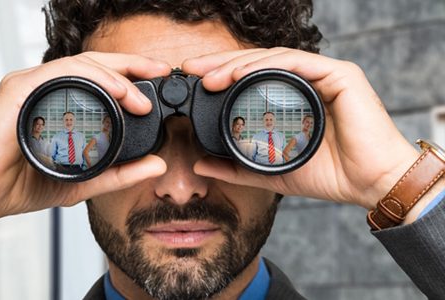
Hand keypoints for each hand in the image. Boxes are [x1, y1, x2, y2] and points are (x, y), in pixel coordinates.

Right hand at [0, 52, 169, 256]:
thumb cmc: (25, 183)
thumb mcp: (87, 179)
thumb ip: (122, 173)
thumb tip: (158, 165)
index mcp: (61, 102)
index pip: (101, 78)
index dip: (132, 74)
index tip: (159, 80)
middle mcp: (48, 88)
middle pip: (96, 63)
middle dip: (132, 64)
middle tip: (160, 71)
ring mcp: (32, 86)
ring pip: (81, 64)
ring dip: (116, 75)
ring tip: (140, 96)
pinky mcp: (19, 90)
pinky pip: (59, 74)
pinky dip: (91, 78)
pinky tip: (114, 91)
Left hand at [183, 48, 419, 208]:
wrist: (370, 183)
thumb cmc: (329, 175)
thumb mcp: (270, 171)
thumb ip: (235, 166)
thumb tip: (200, 163)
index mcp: (293, 98)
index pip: (252, 79)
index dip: (222, 76)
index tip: (196, 82)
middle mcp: (308, 81)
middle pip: (257, 64)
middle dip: (221, 63)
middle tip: (193, 68)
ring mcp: (324, 74)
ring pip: (273, 59)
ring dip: (237, 64)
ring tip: (210, 75)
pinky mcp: (340, 74)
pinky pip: (297, 63)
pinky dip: (266, 67)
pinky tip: (239, 75)